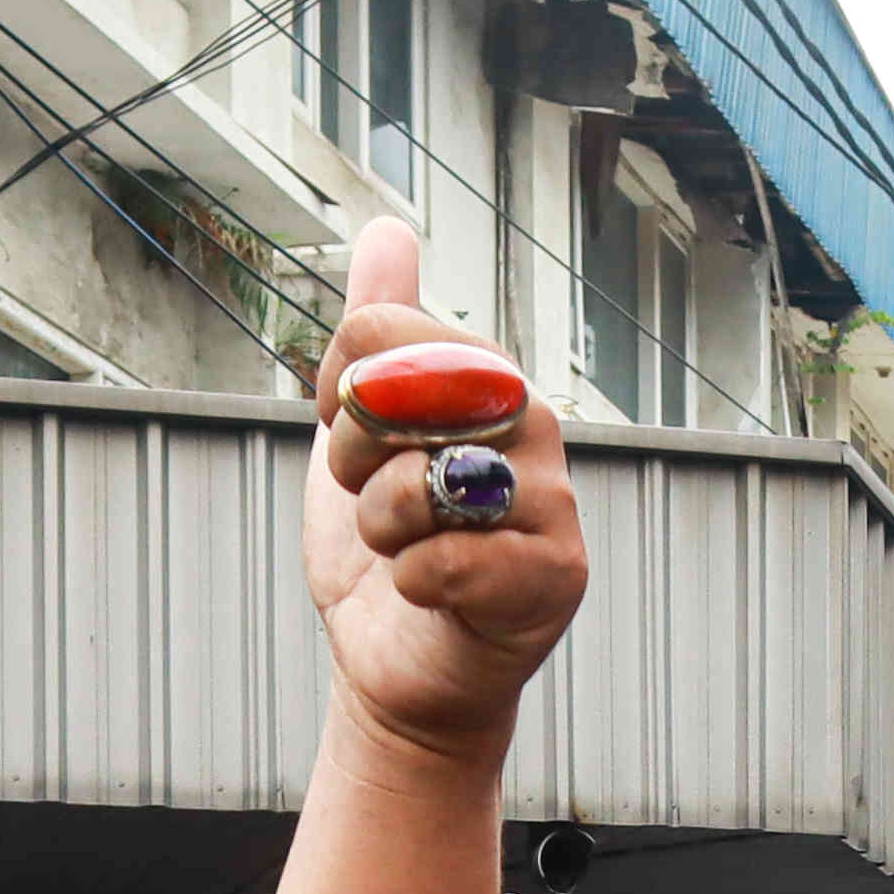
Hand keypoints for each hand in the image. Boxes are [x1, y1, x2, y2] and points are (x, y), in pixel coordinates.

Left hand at [299, 218, 584, 770]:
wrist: (402, 664)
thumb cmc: (390, 546)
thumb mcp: (360, 428)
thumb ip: (376, 331)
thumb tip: (387, 229)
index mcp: (486, 374)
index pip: (382, 328)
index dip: (338, 389)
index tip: (348, 437)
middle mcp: (531, 422)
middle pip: (401, 394)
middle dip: (355, 459)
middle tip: (372, 500)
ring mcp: (551, 499)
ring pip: (420, 483)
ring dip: (382, 529)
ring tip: (405, 550)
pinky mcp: (556, 576)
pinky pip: (444, 561)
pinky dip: (413, 584)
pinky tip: (430, 594)